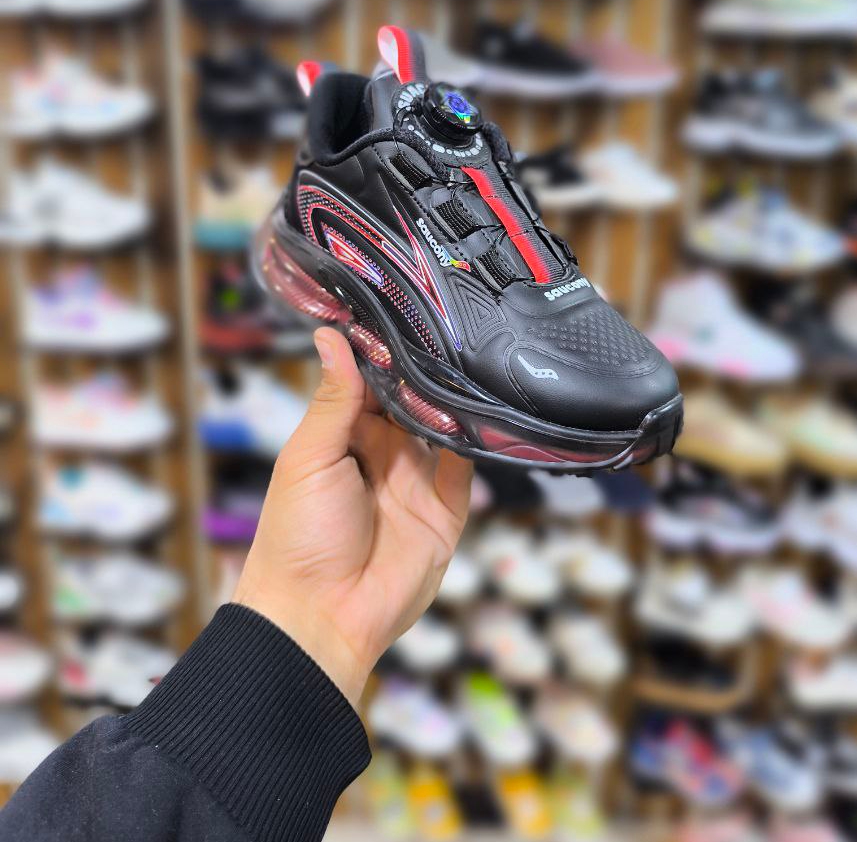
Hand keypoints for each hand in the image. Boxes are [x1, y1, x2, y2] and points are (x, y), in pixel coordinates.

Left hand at [233, 327, 473, 706]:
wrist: (321, 619)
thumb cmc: (297, 537)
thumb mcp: (308, 458)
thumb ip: (331, 400)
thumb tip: (329, 335)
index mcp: (343, 437)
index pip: (370, 381)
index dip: (385, 350)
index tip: (406, 308)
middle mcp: (383, 453)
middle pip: (411, 399)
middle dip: (427, 368)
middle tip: (450, 322)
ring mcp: (416, 481)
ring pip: (443, 425)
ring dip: (454, 398)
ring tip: (473, 355)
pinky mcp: (445, 510)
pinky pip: (468, 467)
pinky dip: (479, 439)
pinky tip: (488, 407)